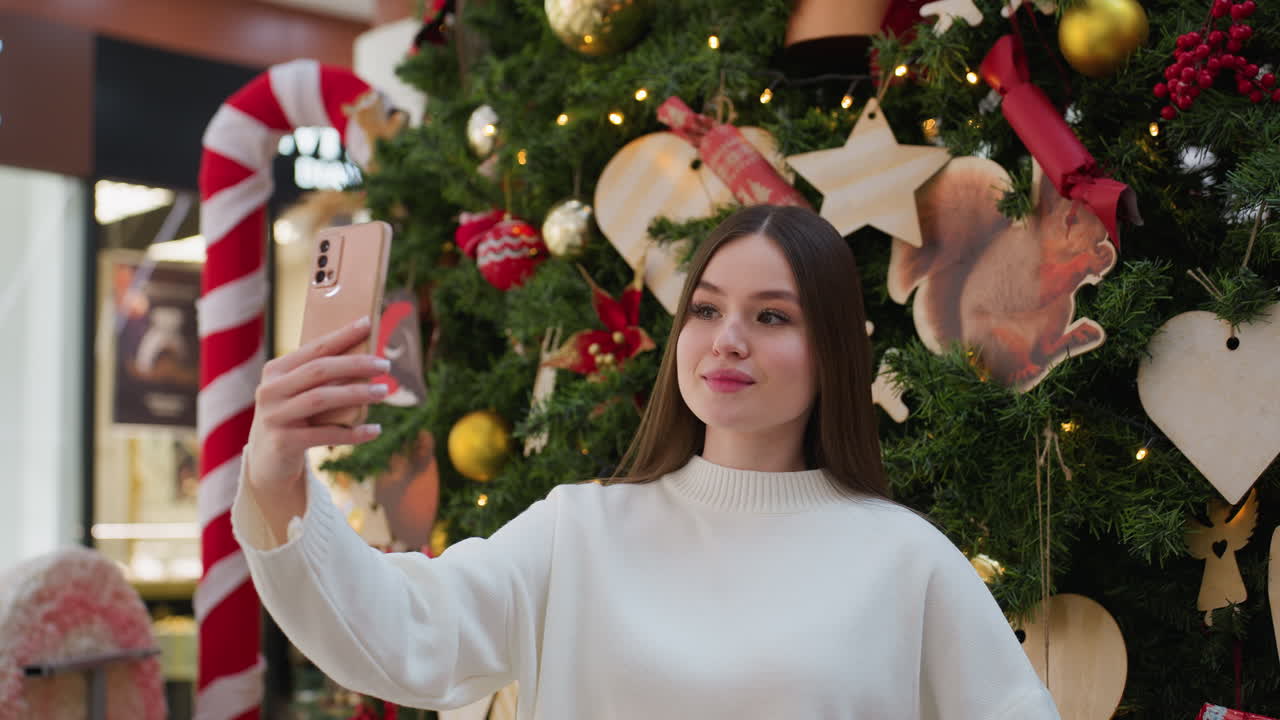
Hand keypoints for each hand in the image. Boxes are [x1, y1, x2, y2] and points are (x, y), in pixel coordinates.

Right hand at [246, 317, 388, 500]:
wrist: (268, 462)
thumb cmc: (295, 419)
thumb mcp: (300, 394)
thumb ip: (323, 377)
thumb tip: (368, 358)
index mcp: (275, 370)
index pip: (314, 348)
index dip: (342, 335)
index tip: (368, 323)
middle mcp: (270, 390)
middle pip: (319, 370)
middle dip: (355, 364)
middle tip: (386, 364)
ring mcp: (274, 416)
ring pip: (321, 399)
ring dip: (357, 394)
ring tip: (384, 391)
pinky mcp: (283, 442)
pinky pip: (325, 434)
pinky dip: (353, 433)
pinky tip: (375, 430)